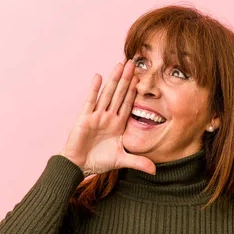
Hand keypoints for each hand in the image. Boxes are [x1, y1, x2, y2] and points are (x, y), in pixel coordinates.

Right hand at [60, 60, 155, 176]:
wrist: (79, 166)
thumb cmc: (98, 161)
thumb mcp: (121, 161)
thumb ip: (138, 162)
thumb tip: (155, 171)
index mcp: (118, 124)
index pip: (128, 104)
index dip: (134, 91)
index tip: (141, 78)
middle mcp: (108, 117)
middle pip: (119, 94)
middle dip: (126, 79)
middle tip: (133, 63)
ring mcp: (97, 116)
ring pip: (107, 94)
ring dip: (114, 79)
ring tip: (120, 64)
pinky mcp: (85, 118)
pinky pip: (91, 101)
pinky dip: (94, 89)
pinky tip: (99, 77)